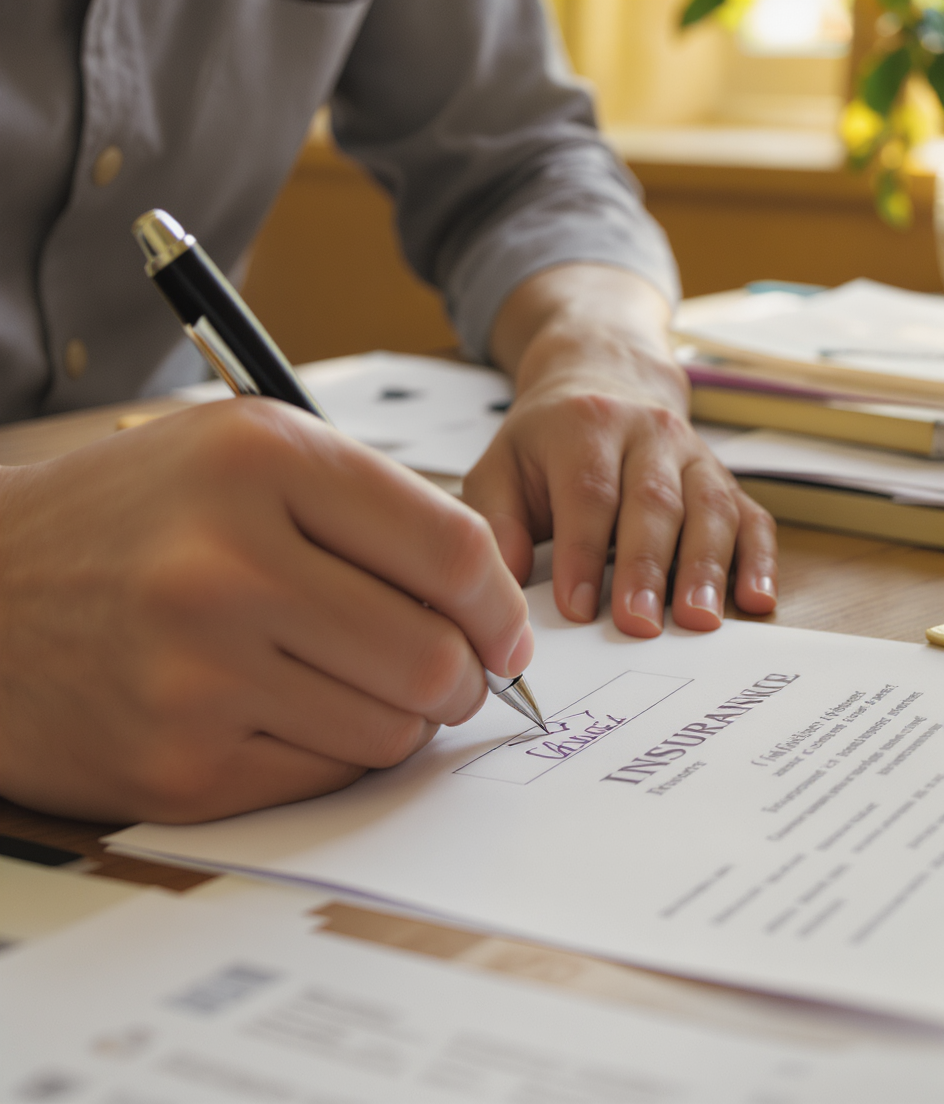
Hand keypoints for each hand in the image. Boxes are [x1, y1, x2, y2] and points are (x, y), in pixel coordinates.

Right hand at [0, 400, 530, 822]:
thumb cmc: (127, 519)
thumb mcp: (242, 454)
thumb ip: (370, 508)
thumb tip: (488, 598)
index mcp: (259, 462)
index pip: (452, 548)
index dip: (500, 602)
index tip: (504, 628)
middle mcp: (226, 565)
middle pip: (436, 654)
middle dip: (468, 675)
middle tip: (457, 673)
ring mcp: (197, 676)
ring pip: (393, 728)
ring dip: (406, 717)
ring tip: (365, 685)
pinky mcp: (180, 767)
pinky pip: (328, 774)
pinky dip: (340, 750)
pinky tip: (301, 713)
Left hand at [463, 265, 776, 634]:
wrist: (602, 380)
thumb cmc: (547, 441)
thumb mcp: (502, 465)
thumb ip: (497, 520)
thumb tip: (501, 580)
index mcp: (586, 425)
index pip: (588, 492)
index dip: (584, 551)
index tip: (578, 608)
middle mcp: (648, 434)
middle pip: (654, 502)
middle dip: (647, 567)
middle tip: (639, 624)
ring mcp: (694, 456)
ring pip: (710, 509)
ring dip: (707, 568)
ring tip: (699, 620)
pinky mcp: (724, 480)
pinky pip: (751, 516)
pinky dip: (758, 559)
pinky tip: (757, 599)